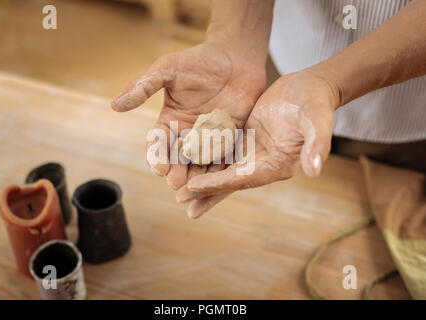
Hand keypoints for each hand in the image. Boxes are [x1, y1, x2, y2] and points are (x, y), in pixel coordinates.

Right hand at [111, 43, 265, 189]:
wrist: (236, 57)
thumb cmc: (199, 60)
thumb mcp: (167, 69)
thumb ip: (143, 86)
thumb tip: (114, 105)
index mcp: (169, 122)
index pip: (158, 144)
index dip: (157, 156)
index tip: (159, 168)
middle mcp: (188, 135)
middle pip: (178, 160)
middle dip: (176, 172)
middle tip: (176, 183)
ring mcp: (210, 140)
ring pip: (200, 164)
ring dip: (197, 177)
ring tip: (195, 189)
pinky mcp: (231, 140)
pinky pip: (225, 159)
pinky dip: (222, 171)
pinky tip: (221, 181)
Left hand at [177, 70, 339, 217]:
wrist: (309, 87)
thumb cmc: (316, 102)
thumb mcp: (318, 120)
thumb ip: (317, 144)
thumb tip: (315, 171)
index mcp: (278, 163)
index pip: (243, 178)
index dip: (218, 184)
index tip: (193, 187)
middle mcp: (263, 163)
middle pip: (229, 180)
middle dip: (205, 190)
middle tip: (179, 198)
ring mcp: (252, 153)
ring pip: (222, 168)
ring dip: (201, 177)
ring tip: (176, 187)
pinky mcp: (245, 140)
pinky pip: (222, 150)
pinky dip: (204, 156)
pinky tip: (185, 158)